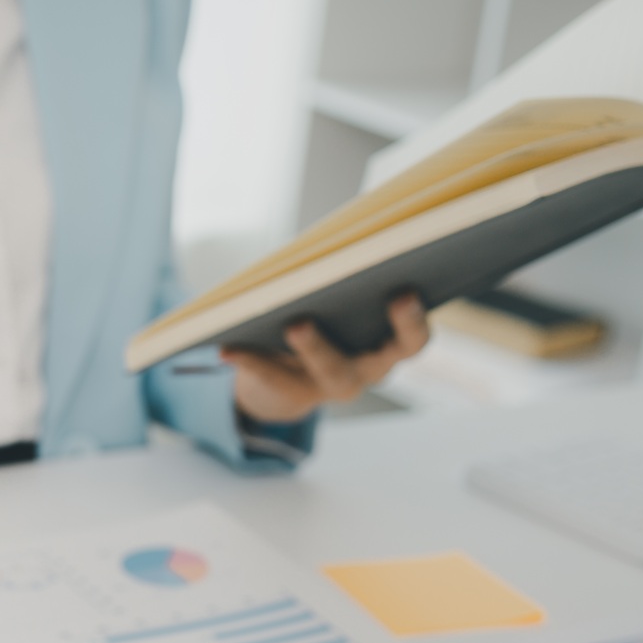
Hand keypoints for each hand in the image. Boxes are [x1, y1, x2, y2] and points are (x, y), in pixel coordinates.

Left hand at [221, 294, 428, 423]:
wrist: (284, 379)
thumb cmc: (324, 320)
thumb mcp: (337, 301)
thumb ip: (343, 281)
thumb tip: (334, 248)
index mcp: (389, 345)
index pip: (414, 340)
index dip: (413, 320)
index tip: (404, 292)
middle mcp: (368, 370)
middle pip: (376, 360)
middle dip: (370, 331)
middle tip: (353, 306)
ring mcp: (331, 386)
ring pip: (329, 370)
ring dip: (314, 346)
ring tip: (294, 324)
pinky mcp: (294, 394)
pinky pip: (273, 377)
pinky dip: (249, 359)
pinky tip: (228, 347)